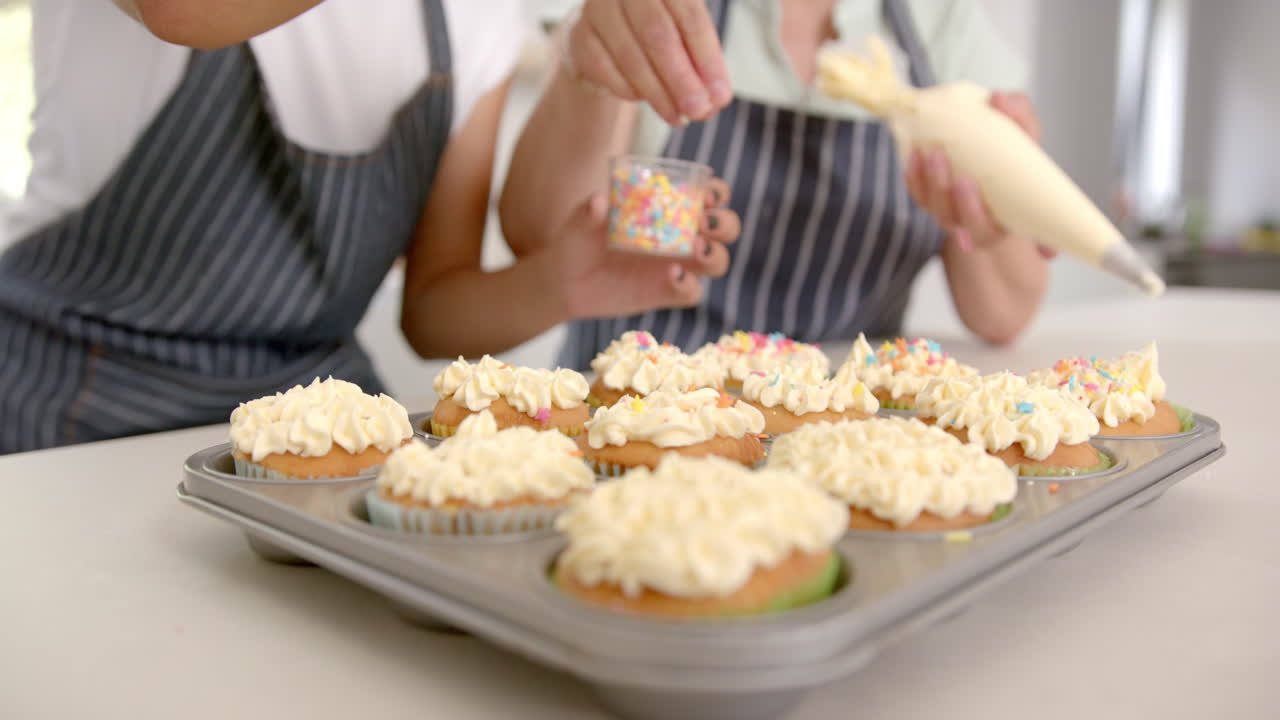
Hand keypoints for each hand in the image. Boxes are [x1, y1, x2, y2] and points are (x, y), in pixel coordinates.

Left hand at [550, 178, 739, 318]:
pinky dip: (688, 285)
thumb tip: (600, 202)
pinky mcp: (667, 293)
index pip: (709, 196)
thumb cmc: (579, 241)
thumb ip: (589, 211)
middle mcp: (681, 237)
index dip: (718, 193)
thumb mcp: (581, 221)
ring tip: (695, 250)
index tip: (708, 194)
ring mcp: (678, 266)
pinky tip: (672, 276)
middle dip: (724, 224)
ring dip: (715, 255)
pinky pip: (692, 292)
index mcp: (669, 209)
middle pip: (724, 229)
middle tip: (703, 223)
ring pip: (717, 262)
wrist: (566, 281)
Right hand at [562, 0, 732, 125]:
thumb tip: (715, 101)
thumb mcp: (686, 43)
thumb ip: (702, 67)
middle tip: (698, 111)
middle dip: (681, 79)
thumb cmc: (657, 35)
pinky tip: (645, 101)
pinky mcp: (580, 36)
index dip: (708, 60)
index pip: (690, 17)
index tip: (720, 96)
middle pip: (658, 35)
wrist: (607, 35)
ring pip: (631, 56)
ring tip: (677, 118)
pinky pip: (606, 70)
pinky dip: (630, 91)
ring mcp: (599, 10)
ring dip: (658, 94)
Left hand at [905, 91, 1054, 257]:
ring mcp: (950, 212)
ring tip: (929, 152)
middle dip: (947, 194)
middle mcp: (972, 223)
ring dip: (929, 181)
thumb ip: (1019, 117)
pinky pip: (918, 194)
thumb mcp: (1026, 136)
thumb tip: (1000, 98)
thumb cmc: (1016, 155)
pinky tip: (913, 154)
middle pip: (954, 220)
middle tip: (946, 162)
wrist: (997, 162)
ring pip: (934, 207)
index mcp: (1001, 220)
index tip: (967, 183)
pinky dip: (914, 176)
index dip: (973, 213)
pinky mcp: (931, 198)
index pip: (986, 231)